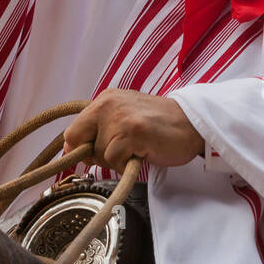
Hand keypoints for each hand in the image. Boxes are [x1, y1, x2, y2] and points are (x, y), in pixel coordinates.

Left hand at [62, 89, 204, 171]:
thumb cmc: (160, 126)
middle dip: (94, 154)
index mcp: (105, 99)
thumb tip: (71, 149)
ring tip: (136, 149)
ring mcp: (120, 118)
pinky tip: (141, 153)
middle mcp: (108, 104)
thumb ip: (101, 128)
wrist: (193, 124)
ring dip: (115, 160)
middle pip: (77, 140)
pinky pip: (113, 160)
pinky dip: (125, 164)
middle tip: (118, 152)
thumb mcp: (125, 118)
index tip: (94, 154)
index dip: (80, 148)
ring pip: (97, 154)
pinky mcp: (131, 132)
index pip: (73, 130)